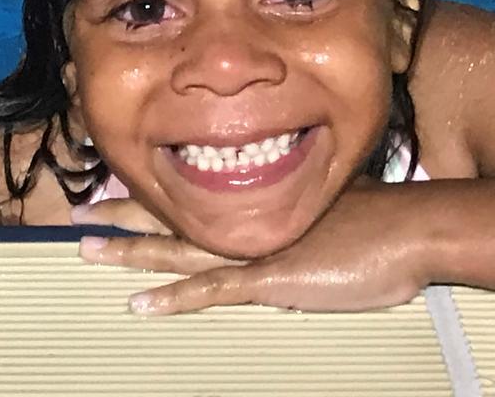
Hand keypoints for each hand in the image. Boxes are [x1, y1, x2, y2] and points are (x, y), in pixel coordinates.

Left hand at [73, 187, 429, 314]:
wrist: (411, 228)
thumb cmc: (380, 218)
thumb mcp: (326, 208)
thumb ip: (293, 213)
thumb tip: (282, 219)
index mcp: (255, 199)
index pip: (190, 194)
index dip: (151, 193)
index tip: (117, 188)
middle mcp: (244, 218)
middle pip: (169, 215)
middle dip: (121, 215)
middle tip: (83, 212)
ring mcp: (252, 247)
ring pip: (174, 249)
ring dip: (128, 251)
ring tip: (88, 249)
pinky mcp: (267, 278)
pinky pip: (208, 291)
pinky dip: (172, 299)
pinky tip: (140, 305)